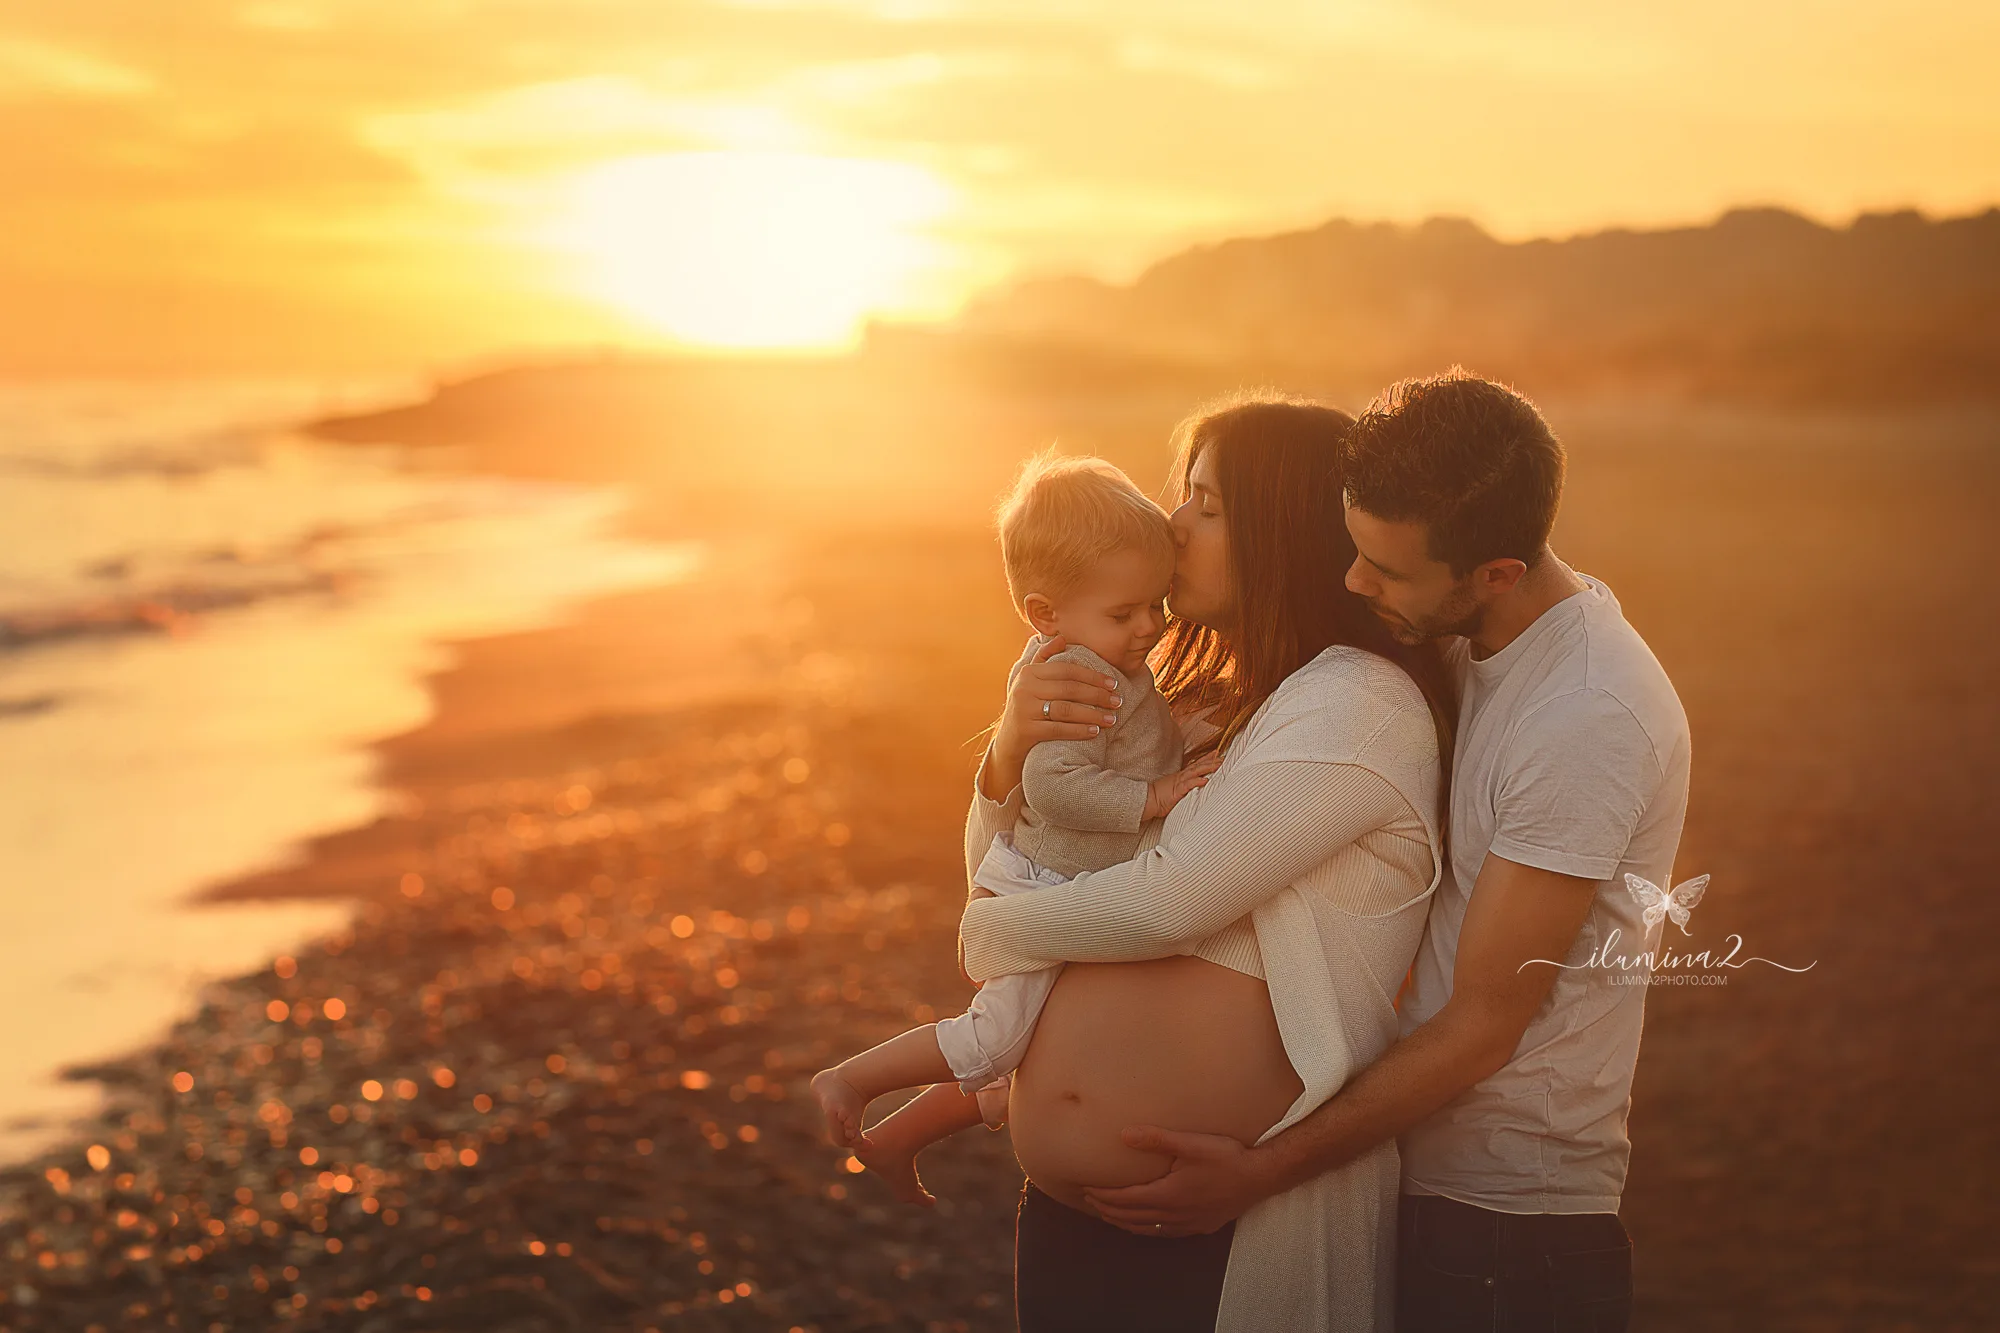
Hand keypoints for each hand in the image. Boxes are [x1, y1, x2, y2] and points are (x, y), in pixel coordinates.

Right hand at [982, 635, 1123, 799]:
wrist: (1008, 742)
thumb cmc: (1027, 707)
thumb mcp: (1031, 681)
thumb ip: (1044, 658)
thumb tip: (1062, 638)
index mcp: (1029, 672)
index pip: (1067, 670)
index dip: (1092, 676)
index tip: (1113, 683)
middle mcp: (1024, 688)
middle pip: (1069, 689)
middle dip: (1097, 695)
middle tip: (1117, 701)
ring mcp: (1024, 709)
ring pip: (1066, 709)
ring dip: (1093, 714)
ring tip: (1112, 718)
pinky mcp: (1026, 730)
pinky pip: (1059, 729)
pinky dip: (1079, 730)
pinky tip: (1095, 732)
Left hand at [1080, 1126, 1277, 1236]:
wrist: (1260, 1177)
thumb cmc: (1227, 1157)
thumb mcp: (1191, 1143)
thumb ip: (1156, 1139)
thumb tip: (1123, 1135)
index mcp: (1167, 1195)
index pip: (1124, 1199)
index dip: (1103, 1195)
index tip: (1085, 1189)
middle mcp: (1173, 1214)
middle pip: (1130, 1216)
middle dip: (1107, 1209)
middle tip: (1088, 1201)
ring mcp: (1187, 1223)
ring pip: (1146, 1228)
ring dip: (1123, 1222)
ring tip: (1108, 1215)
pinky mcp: (1200, 1225)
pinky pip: (1164, 1233)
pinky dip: (1146, 1229)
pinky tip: (1145, 1225)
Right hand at [1141, 751, 1222, 819]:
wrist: (1147, 800)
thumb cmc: (1160, 797)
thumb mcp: (1175, 790)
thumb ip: (1185, 788)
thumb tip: (1194, 788)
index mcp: (1181, 776)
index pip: (1196, 765)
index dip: (1207, 759)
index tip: (1217, 754)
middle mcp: (1181, 776)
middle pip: (1199, 766)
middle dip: (1212, 761)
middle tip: (1224, 757)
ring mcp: (1179, 782)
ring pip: (1196, 772)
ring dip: (1208, 767)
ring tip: (1219, 765)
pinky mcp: (1177, 790)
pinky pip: (1188, 785)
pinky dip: (1197, 781)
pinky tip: (1205, 780)